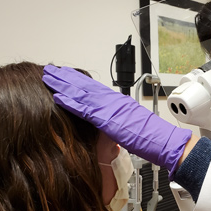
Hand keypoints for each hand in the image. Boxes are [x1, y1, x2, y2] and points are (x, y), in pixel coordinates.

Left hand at [43, 65, 191, 175]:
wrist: (162, 140)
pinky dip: (71, 102)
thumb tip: (110, 123)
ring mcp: (109, 108)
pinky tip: (58, 97)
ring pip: (81, 93)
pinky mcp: (107, 119)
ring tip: (48, 77)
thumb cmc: (151, 136)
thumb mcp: (132, 124)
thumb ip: (118, 121)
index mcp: (118, 101)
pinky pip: (85, 109)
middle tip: (50, 70)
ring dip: (63, 85)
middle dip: (66, 77)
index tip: (65, 75)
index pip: (94, 87)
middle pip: (85, 85)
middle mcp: (113, 100)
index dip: (77, 80)